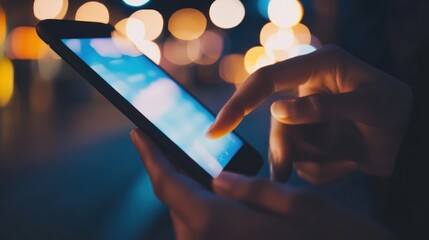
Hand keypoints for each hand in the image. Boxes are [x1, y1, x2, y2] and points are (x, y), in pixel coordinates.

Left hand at [131, 129, 394, 239]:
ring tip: (206, 171)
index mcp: (214, 223)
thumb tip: (218, 179)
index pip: (166, 182)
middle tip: (181, 146)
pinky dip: (205, 212)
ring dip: (193, 194)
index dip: (150, 155)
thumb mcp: (300, 207)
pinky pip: (202, 232)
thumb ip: (252, 190)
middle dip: (177, 172)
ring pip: (189, 218)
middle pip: (176, 200)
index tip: (139, 133)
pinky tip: (223, 200)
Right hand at [207, 45, 411, 182]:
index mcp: (320, 66)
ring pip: (288, 144)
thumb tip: (277, 111)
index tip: (216, 130)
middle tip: (284, 174)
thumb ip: (323, 107)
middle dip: (284, 149)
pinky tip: (349, 162)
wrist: (413, 141)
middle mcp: (310, 87)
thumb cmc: (400, 115)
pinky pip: (303, 159)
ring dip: (311, 161)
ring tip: (345, 161)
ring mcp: (311, 114)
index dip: (238, 104)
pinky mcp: (315, 137)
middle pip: (276, 121)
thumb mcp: (370, 107)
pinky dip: (322, 169)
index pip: (266, 80)